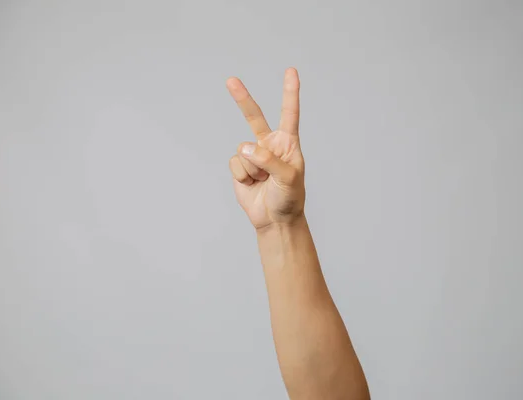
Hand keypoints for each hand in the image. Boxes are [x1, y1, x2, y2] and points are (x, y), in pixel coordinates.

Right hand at [227, 68, 305, 230]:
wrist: (274, 220)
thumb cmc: (289, 198)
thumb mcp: (287, 178)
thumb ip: (268, 160)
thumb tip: (245, 148)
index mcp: (288, 143)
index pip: (289, 114)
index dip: (290, 92)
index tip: (291, 71)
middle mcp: (269, 145)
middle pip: (254, 117)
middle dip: (242, 99)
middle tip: (231, 80)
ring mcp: (253, 156)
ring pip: (243, 150)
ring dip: (251, 168)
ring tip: (262, 182)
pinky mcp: (240, 167)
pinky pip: (235, 163)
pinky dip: (242, 175)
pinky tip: (251, 184)